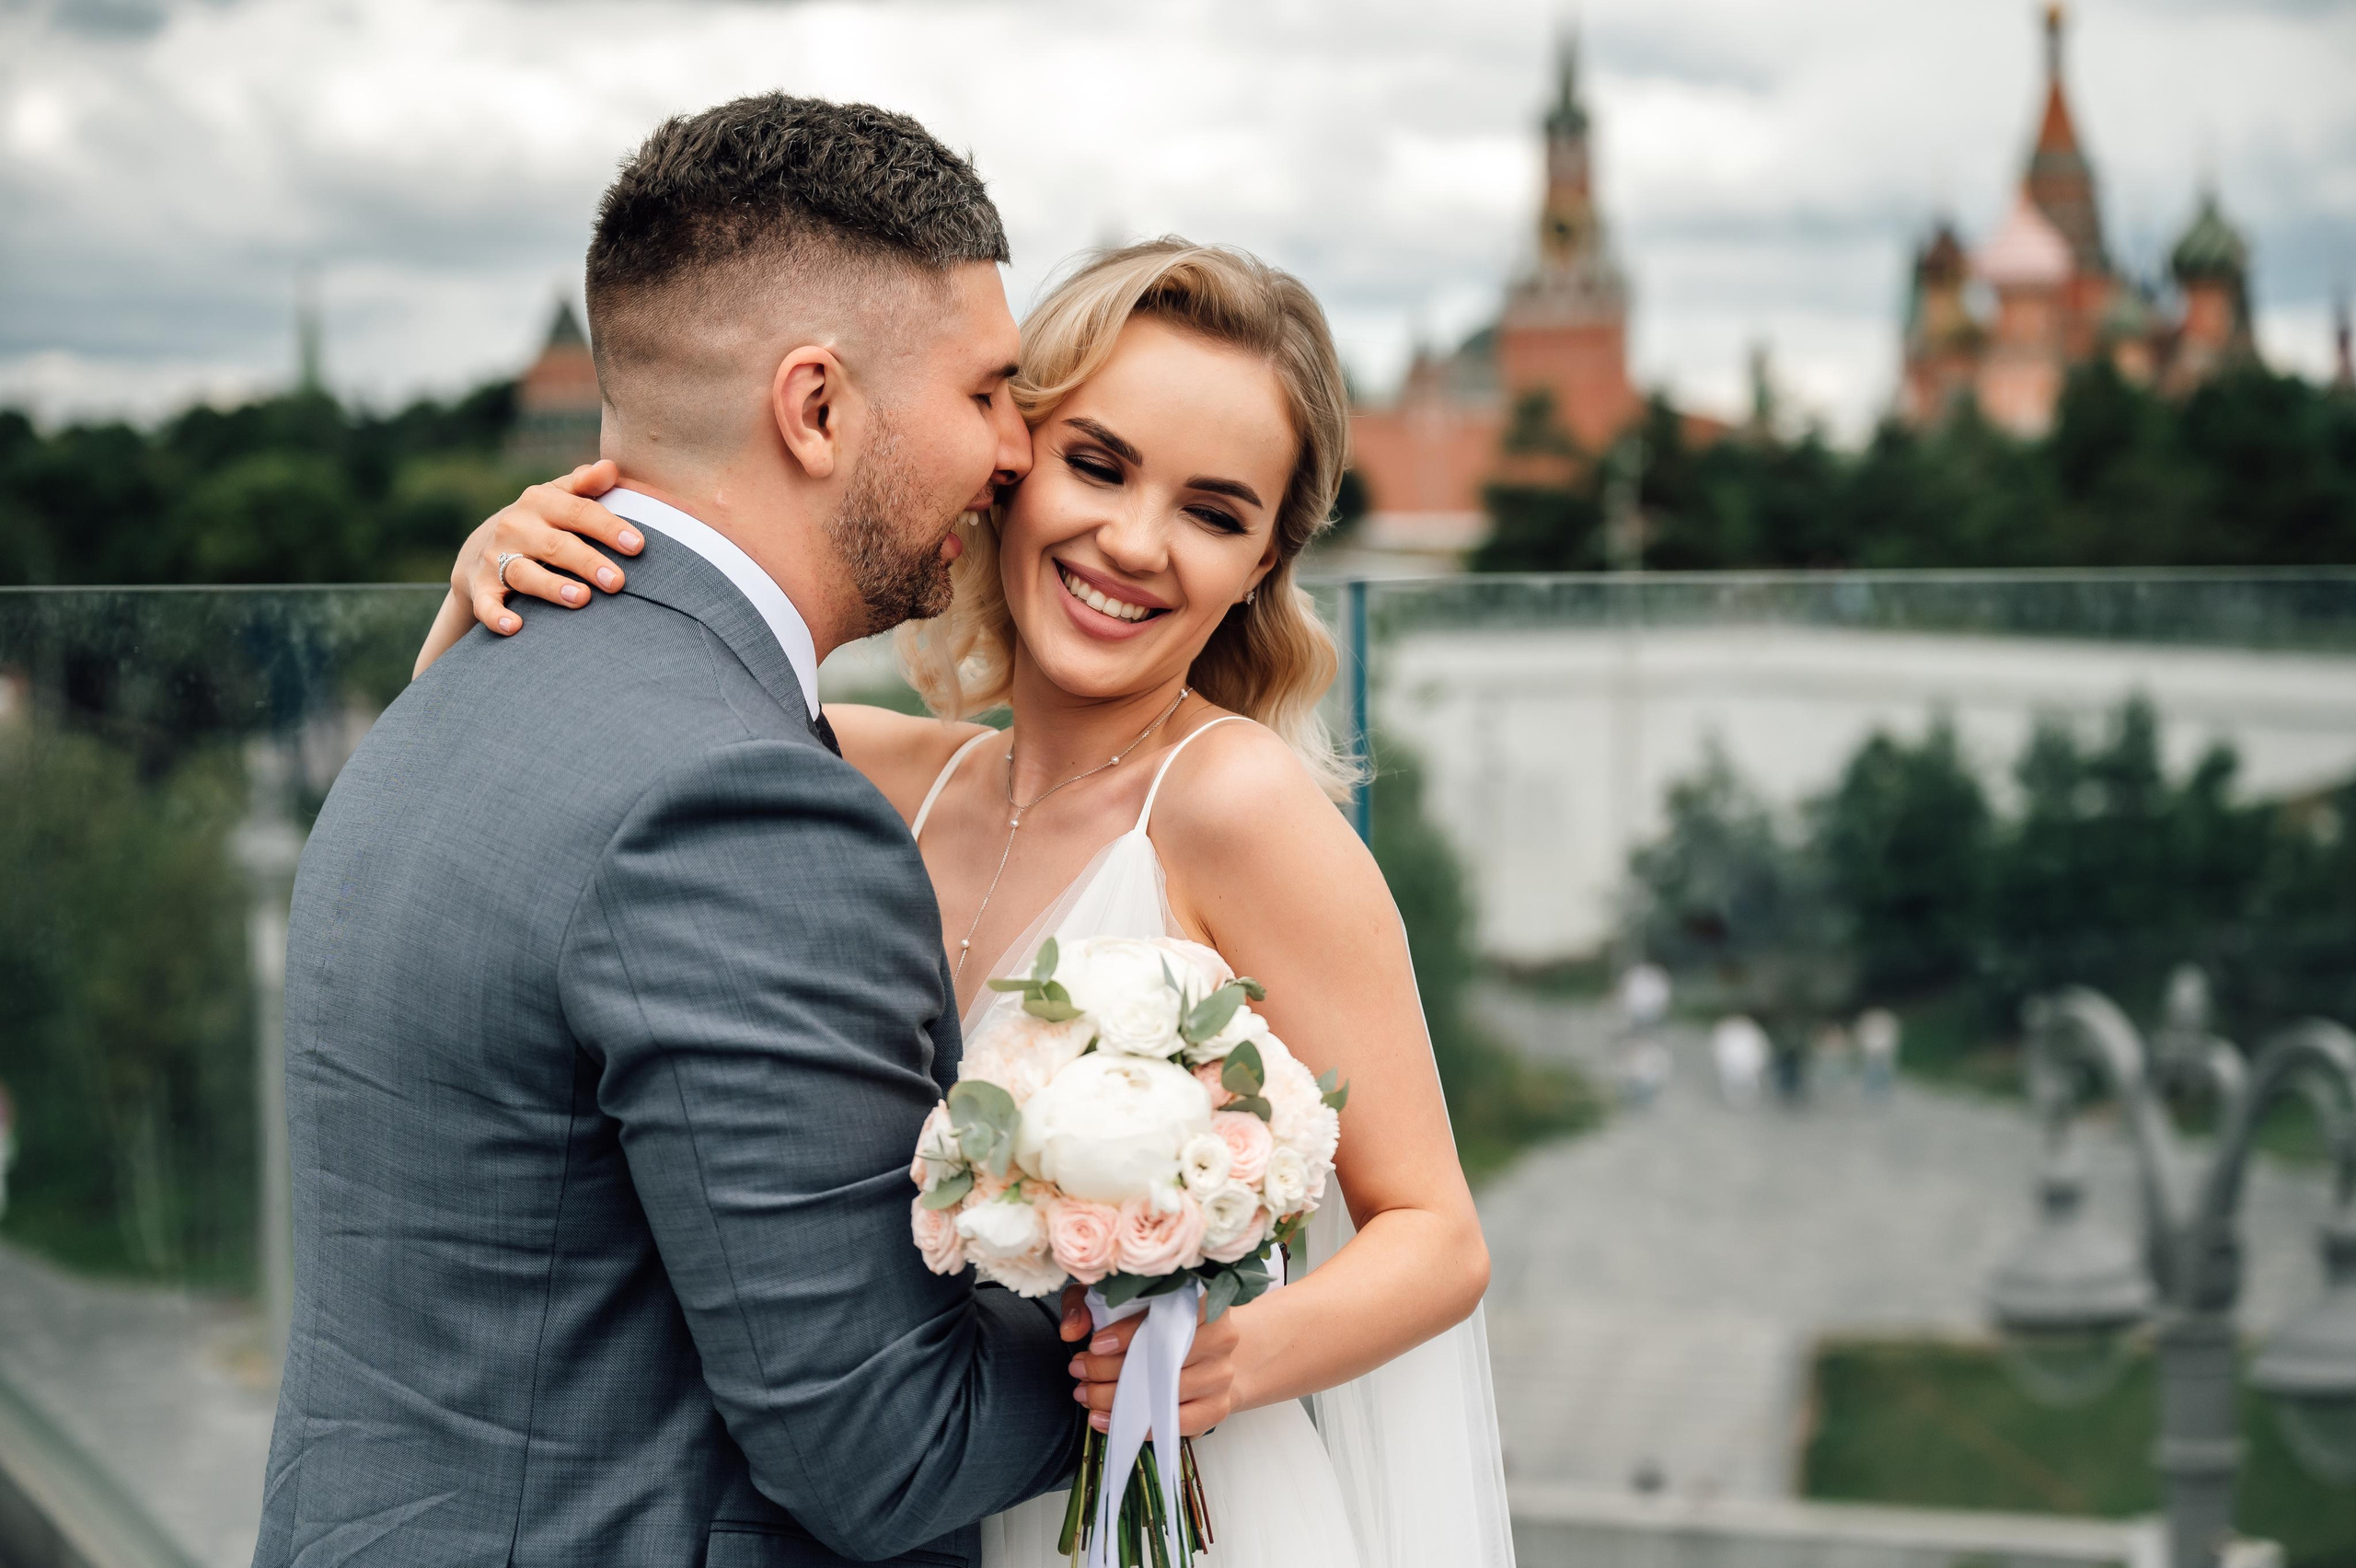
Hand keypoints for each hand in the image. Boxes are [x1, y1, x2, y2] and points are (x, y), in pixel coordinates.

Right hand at [456, 459, 641, 635]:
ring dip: (552, 587)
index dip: (608, 528)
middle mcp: (516, 527)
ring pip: (525, 574)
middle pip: (556, 545)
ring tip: (582, 598)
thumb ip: (585, 485)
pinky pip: (487, 605)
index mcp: (540, 501)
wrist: (481, 547)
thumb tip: (611, 468)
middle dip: (587, 562)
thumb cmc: (540, 521)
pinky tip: (516, 627)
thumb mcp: (559, 497)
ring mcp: (496, 558)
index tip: (637, 545)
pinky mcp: (482, 587)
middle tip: (618, 582)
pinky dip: (498, 617)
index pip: (579, 512)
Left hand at [1067, 1292, 1242, 1436]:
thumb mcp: (1119, 1301)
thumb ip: (1088, 1303)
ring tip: (1086, 1395)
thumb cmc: (1157, 1321)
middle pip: (1162, 1358)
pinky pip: (1178, 1423)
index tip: (1095, 1345)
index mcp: (1202, 1299)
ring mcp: (1222, 1374)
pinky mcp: (1217, 1406)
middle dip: (1111, 1369)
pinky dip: (1138, 1427)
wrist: (1207, 1352)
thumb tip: (1071, 1330)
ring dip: (1117, 1399)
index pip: (1164, 1314)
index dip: (1127, 1332)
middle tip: (1080, 1371)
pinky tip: (1105, 1420)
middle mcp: (1221, 1336)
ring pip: (1165, 1393)